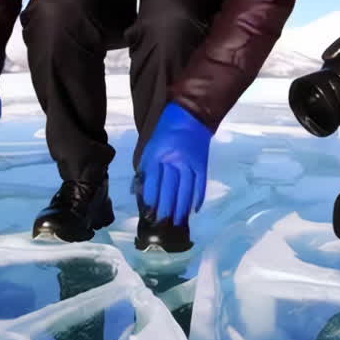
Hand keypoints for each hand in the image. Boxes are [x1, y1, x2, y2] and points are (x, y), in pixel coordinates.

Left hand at [137, 103, 211, 225]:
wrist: (190, 115)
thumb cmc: (165, 132)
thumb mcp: (149, 147)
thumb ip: (144, 169)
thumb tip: (136, 192)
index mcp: (158, 154)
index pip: (154, 180)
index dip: (151, 198)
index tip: (149, 213)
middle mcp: (175, 160)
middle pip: (170, 188)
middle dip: (165, 208)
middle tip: (162, 224)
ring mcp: (191, 163)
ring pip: (186, 190)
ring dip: (182, 208)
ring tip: (178, 223)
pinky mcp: (202, 164)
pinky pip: (201, 184)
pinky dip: (198, 198)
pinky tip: (194, 211)